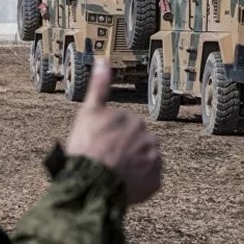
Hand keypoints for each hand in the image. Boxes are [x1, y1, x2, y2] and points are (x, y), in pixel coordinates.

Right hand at [66, 58, 161, 203]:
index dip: (108, 138)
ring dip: (132, 167)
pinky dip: (138, 184)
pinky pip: (148, 181)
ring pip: (143, 163)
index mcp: (134, 121)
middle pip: (136, 145)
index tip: (97, 145)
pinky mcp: (155, 183)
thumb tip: (103, 59)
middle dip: (124, 151)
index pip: (124, 129)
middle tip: (104, 161)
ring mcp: (154, 162)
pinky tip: (122, 185)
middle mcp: (149, 139)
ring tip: (112, 175)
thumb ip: (99, 86)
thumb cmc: (87, 145)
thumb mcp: (89, 112)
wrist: (92, 182)